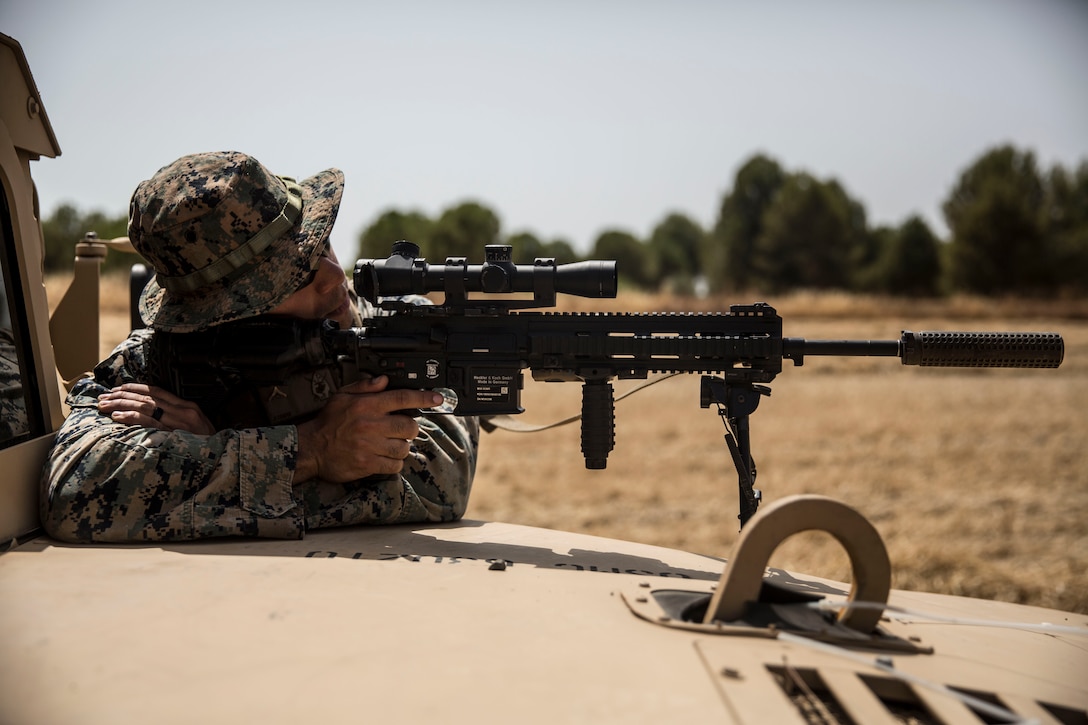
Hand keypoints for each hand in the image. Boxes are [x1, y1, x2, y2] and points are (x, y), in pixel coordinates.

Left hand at [97, 383, 215, 435]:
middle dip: (122, 395)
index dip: (136, 388)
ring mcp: (178, 422)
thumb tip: (157, 414)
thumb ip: (180, 418)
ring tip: (104, 405)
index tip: (119, 388)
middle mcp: (183, 410)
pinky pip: (148, 422)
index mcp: (189, 406)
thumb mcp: (197, 428)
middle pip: (147, 397)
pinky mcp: (173, 434)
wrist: (221, 460)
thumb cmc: (207, 446)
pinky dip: (131, 418)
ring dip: (121, 404)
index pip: (158, 391)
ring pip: (144, 406)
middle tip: (103, 397)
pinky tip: (117, 416)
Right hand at [294, 376, 444, 483]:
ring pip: (404, 447)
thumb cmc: (327, 422)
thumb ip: (365, 386)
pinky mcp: (368, 464)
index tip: (437, 398)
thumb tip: (384, 380)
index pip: (403, 398)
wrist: (310, 449)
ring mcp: (370, 446)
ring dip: (402, 446)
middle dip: (410, 428)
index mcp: (367, 405)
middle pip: (410, 426)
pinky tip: (385, 457)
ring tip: (390, 444)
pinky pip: (394, 465)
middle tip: (402, 429)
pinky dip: (394, 463)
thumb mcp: (341, 396)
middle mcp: (371, 424)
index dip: (424, 398)